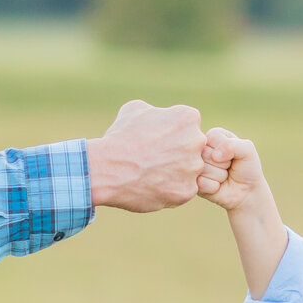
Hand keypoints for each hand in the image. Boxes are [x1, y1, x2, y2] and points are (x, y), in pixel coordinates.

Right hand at [85, 99, 204, 211]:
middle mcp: (196, 141)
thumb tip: (160, 116)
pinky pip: (184, 190)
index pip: (190, 128)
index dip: (172, 135)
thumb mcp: (135, 110)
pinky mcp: (187, 191)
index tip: (157, 141)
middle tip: (155, 159)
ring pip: (190, 171)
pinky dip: (170, 190)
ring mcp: (193, 168)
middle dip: (178, 154)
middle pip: (194, 149)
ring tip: (152, 173)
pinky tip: (152, 186)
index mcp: (188, 118)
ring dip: (176, 173)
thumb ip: (157, 112)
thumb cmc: (119, 137)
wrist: (106, 168)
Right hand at [198, 127, 265, 212]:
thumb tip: (214, 156)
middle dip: (223, 164)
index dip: (227, 149)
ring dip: (220, 176)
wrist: (247, 192)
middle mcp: (201, 149)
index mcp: (213, 136)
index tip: (233, 155)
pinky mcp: (193, 183)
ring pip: (203, 169)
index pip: (213, 137)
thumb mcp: (247, 150)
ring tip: (224, 176)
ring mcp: (195, 166)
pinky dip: (214, 187)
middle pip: (205, 154)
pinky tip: (218, 186)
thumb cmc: (247, 168)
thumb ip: (233, 145)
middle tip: (228, 167)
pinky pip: (201, 183)